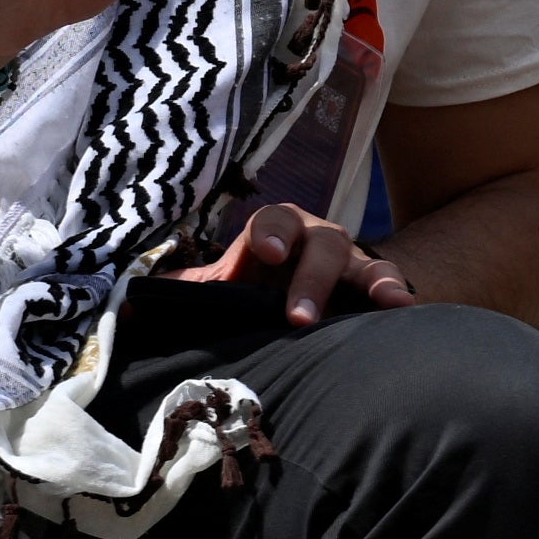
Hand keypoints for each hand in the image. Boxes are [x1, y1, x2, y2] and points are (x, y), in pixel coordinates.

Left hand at [182, 200, 409, 326]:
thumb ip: (184, 292)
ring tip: (387, 302)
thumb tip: (131, 307)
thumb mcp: (216, 290)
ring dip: (372, 283)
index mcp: (274, 231)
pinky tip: (407, 307)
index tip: (263, 253)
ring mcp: (350, 263)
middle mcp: (316, 240)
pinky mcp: (373, 288)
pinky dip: (398, 292)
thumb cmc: (251, 292)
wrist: (294, 301)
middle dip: (311, 279)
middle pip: (320, 245)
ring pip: (363, 262)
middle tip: (298, 318)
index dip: (270, 232)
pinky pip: (389, 285)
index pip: (272, 220)